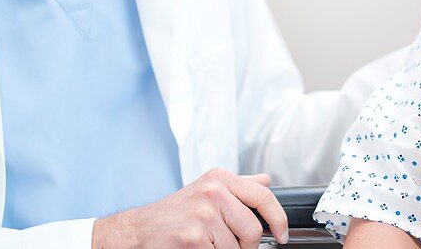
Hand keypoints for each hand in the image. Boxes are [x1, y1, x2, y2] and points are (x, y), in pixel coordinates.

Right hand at [91, 169, 288, 248]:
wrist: (139, 230)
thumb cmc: (174, 213)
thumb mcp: (207, 189)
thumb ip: (239, 186)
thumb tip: (266, 182)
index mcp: (220, 178)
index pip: (263, 195)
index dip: (279, 219)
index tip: (281, 235)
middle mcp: (213, 192)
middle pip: (253, 230)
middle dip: (246, 246)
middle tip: (229, 245)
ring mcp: (203, 214)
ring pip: (237, 248)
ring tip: (207, 244)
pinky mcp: (194, 237)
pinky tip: (198, 248)